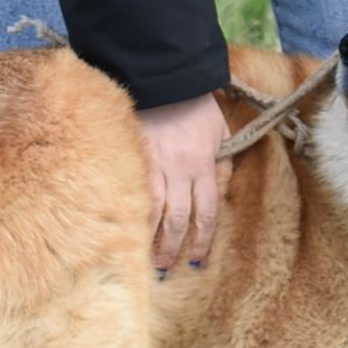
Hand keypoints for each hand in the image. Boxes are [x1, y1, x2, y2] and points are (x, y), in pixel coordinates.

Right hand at [136, 93, 229, 271]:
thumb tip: (220, 185)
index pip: (206, 213)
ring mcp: (154, 164)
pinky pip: (132, 191)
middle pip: (178, 219)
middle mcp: (180, 170)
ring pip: (152, 211)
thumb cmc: (196, 104)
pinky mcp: (133, 157)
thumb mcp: (221, 130)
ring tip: (145, 260)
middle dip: (174, 247)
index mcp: (204, 165)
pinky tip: (125, 229)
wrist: (166, 77)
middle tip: (167, 269)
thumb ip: (222, 159)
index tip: (198, 260)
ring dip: (149, 239)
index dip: (202, 240)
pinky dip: (131, 214)